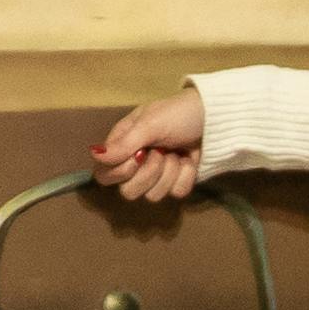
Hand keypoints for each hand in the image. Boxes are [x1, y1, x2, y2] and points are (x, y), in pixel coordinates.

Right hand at [90, 86, 206, 205]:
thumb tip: (95, 155)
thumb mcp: (150, 123)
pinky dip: (185, 176)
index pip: (104, 174)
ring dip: (169, 173)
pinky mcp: (177, 182)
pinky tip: (189, 160)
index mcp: (122, 146)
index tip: (139, 155)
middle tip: (161, 153)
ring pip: (153, 196)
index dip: (120, 171)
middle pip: (128, 192)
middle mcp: (136, 164)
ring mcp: (157, 175)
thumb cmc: (177, 113)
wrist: (213, 116)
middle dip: (149, 174)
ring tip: (177, 153)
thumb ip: (124, 143)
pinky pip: (176, 193)